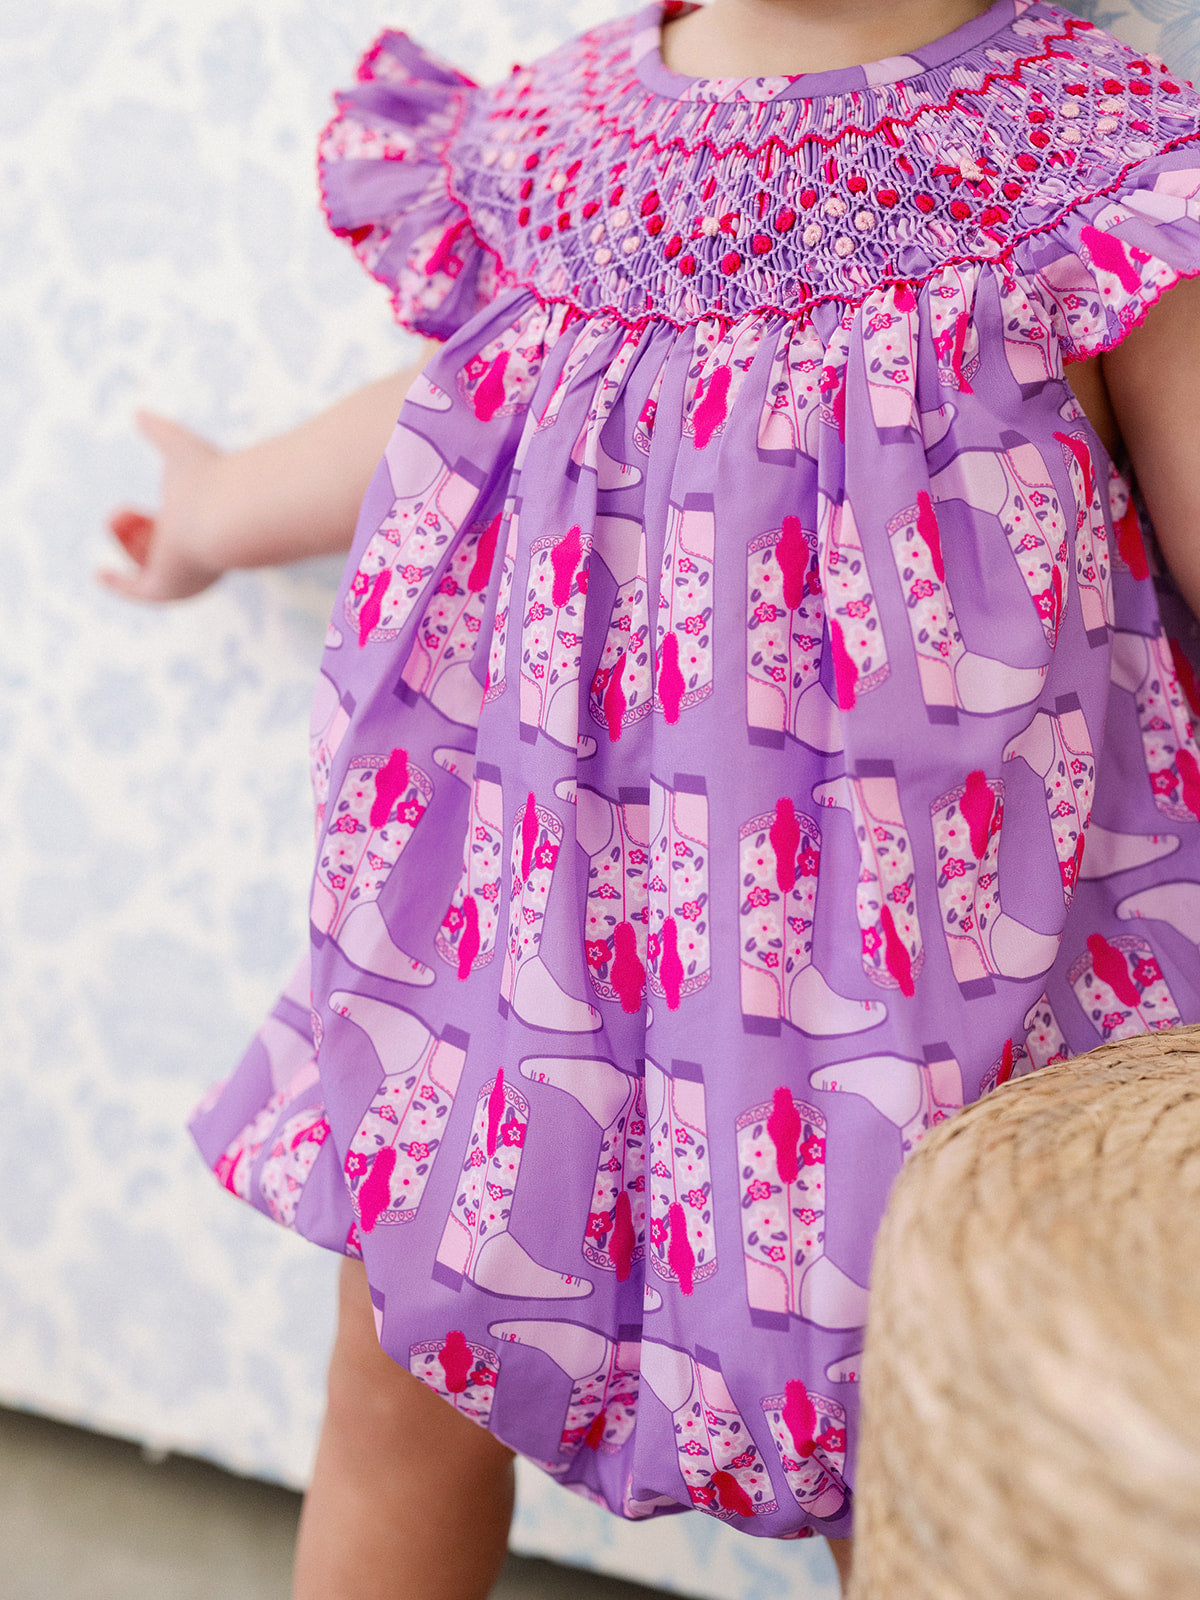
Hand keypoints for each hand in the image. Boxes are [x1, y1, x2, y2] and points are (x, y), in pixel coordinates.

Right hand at [100, 411, 227, 601]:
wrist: (224, 514)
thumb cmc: (209, 479)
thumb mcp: (179, 447)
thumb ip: (161, 430)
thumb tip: (139, 413)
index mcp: (209, 532)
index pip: (183, 533)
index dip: (162, 523)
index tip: (140, 512)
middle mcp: (200, 560)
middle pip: (165, 554)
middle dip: (144, 537)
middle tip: (122, 515)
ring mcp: (185, 578)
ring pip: (148, 571)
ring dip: (130, 547)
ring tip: (115, 522)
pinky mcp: (166, 590)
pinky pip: (137, 591)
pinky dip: (117, 584)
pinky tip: (101, 574)